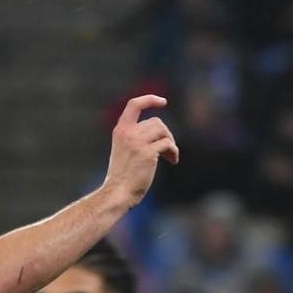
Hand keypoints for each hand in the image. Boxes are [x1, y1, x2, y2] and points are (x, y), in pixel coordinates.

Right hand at [103, 94, 178, 208]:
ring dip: (171, 142)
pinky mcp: (148, 153)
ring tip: (170, 156)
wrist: (118, 193)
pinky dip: (174, 152)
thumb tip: (160, 130)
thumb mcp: (124, 150)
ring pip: (163, 131)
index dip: (149, 99)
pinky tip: (173, 161)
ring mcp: (137, 143)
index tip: (163, 102)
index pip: (134, 105)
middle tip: (168, 149)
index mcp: (120, 131)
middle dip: (166, 134)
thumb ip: (135, 137)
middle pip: (156, 122)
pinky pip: (168, 144)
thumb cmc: (122, 176)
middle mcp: (128, 133)